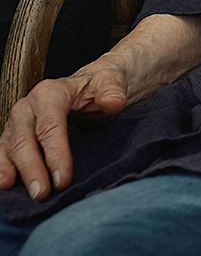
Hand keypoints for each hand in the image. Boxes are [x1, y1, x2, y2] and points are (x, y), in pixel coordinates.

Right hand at [0, 64, 128, 200]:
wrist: (90, 86)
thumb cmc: (100, 87)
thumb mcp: (113, 81)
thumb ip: (113, 89)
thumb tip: (113, 102)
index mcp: (50, 92)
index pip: (49, 126)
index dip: (55, 154)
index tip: (63, 179)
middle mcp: (28, 106)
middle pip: (24, 140)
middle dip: (32, 170)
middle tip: (43, 194)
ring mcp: (17, 122)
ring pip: (9, 149)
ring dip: (13, 173)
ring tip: (24, 196)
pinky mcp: (11, 136)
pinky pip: (0, 154)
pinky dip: (1, 170)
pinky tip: (5, 186)